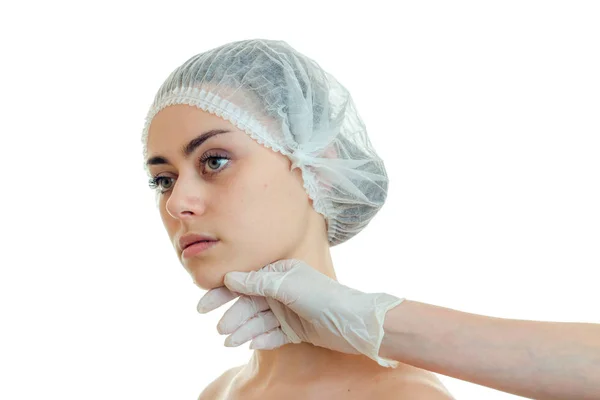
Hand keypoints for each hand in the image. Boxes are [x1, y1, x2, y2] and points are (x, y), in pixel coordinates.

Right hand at [196, 259, 404, 366]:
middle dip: (233, 315)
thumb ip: (258, 283)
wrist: (354, 323)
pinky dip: (260, 339)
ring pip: (258, 321)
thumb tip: (230, 278)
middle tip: (219, 328)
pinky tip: (249, 344)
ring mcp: (287, 311)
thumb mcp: (288, 286)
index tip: (203, 305)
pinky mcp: (295, 329)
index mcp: (280, 273)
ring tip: (229, 341)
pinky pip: (272, 334)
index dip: (223, 293)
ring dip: (244, 330)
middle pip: (249, 303)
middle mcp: (281, 290)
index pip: (245, 282)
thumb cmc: (323, 297)